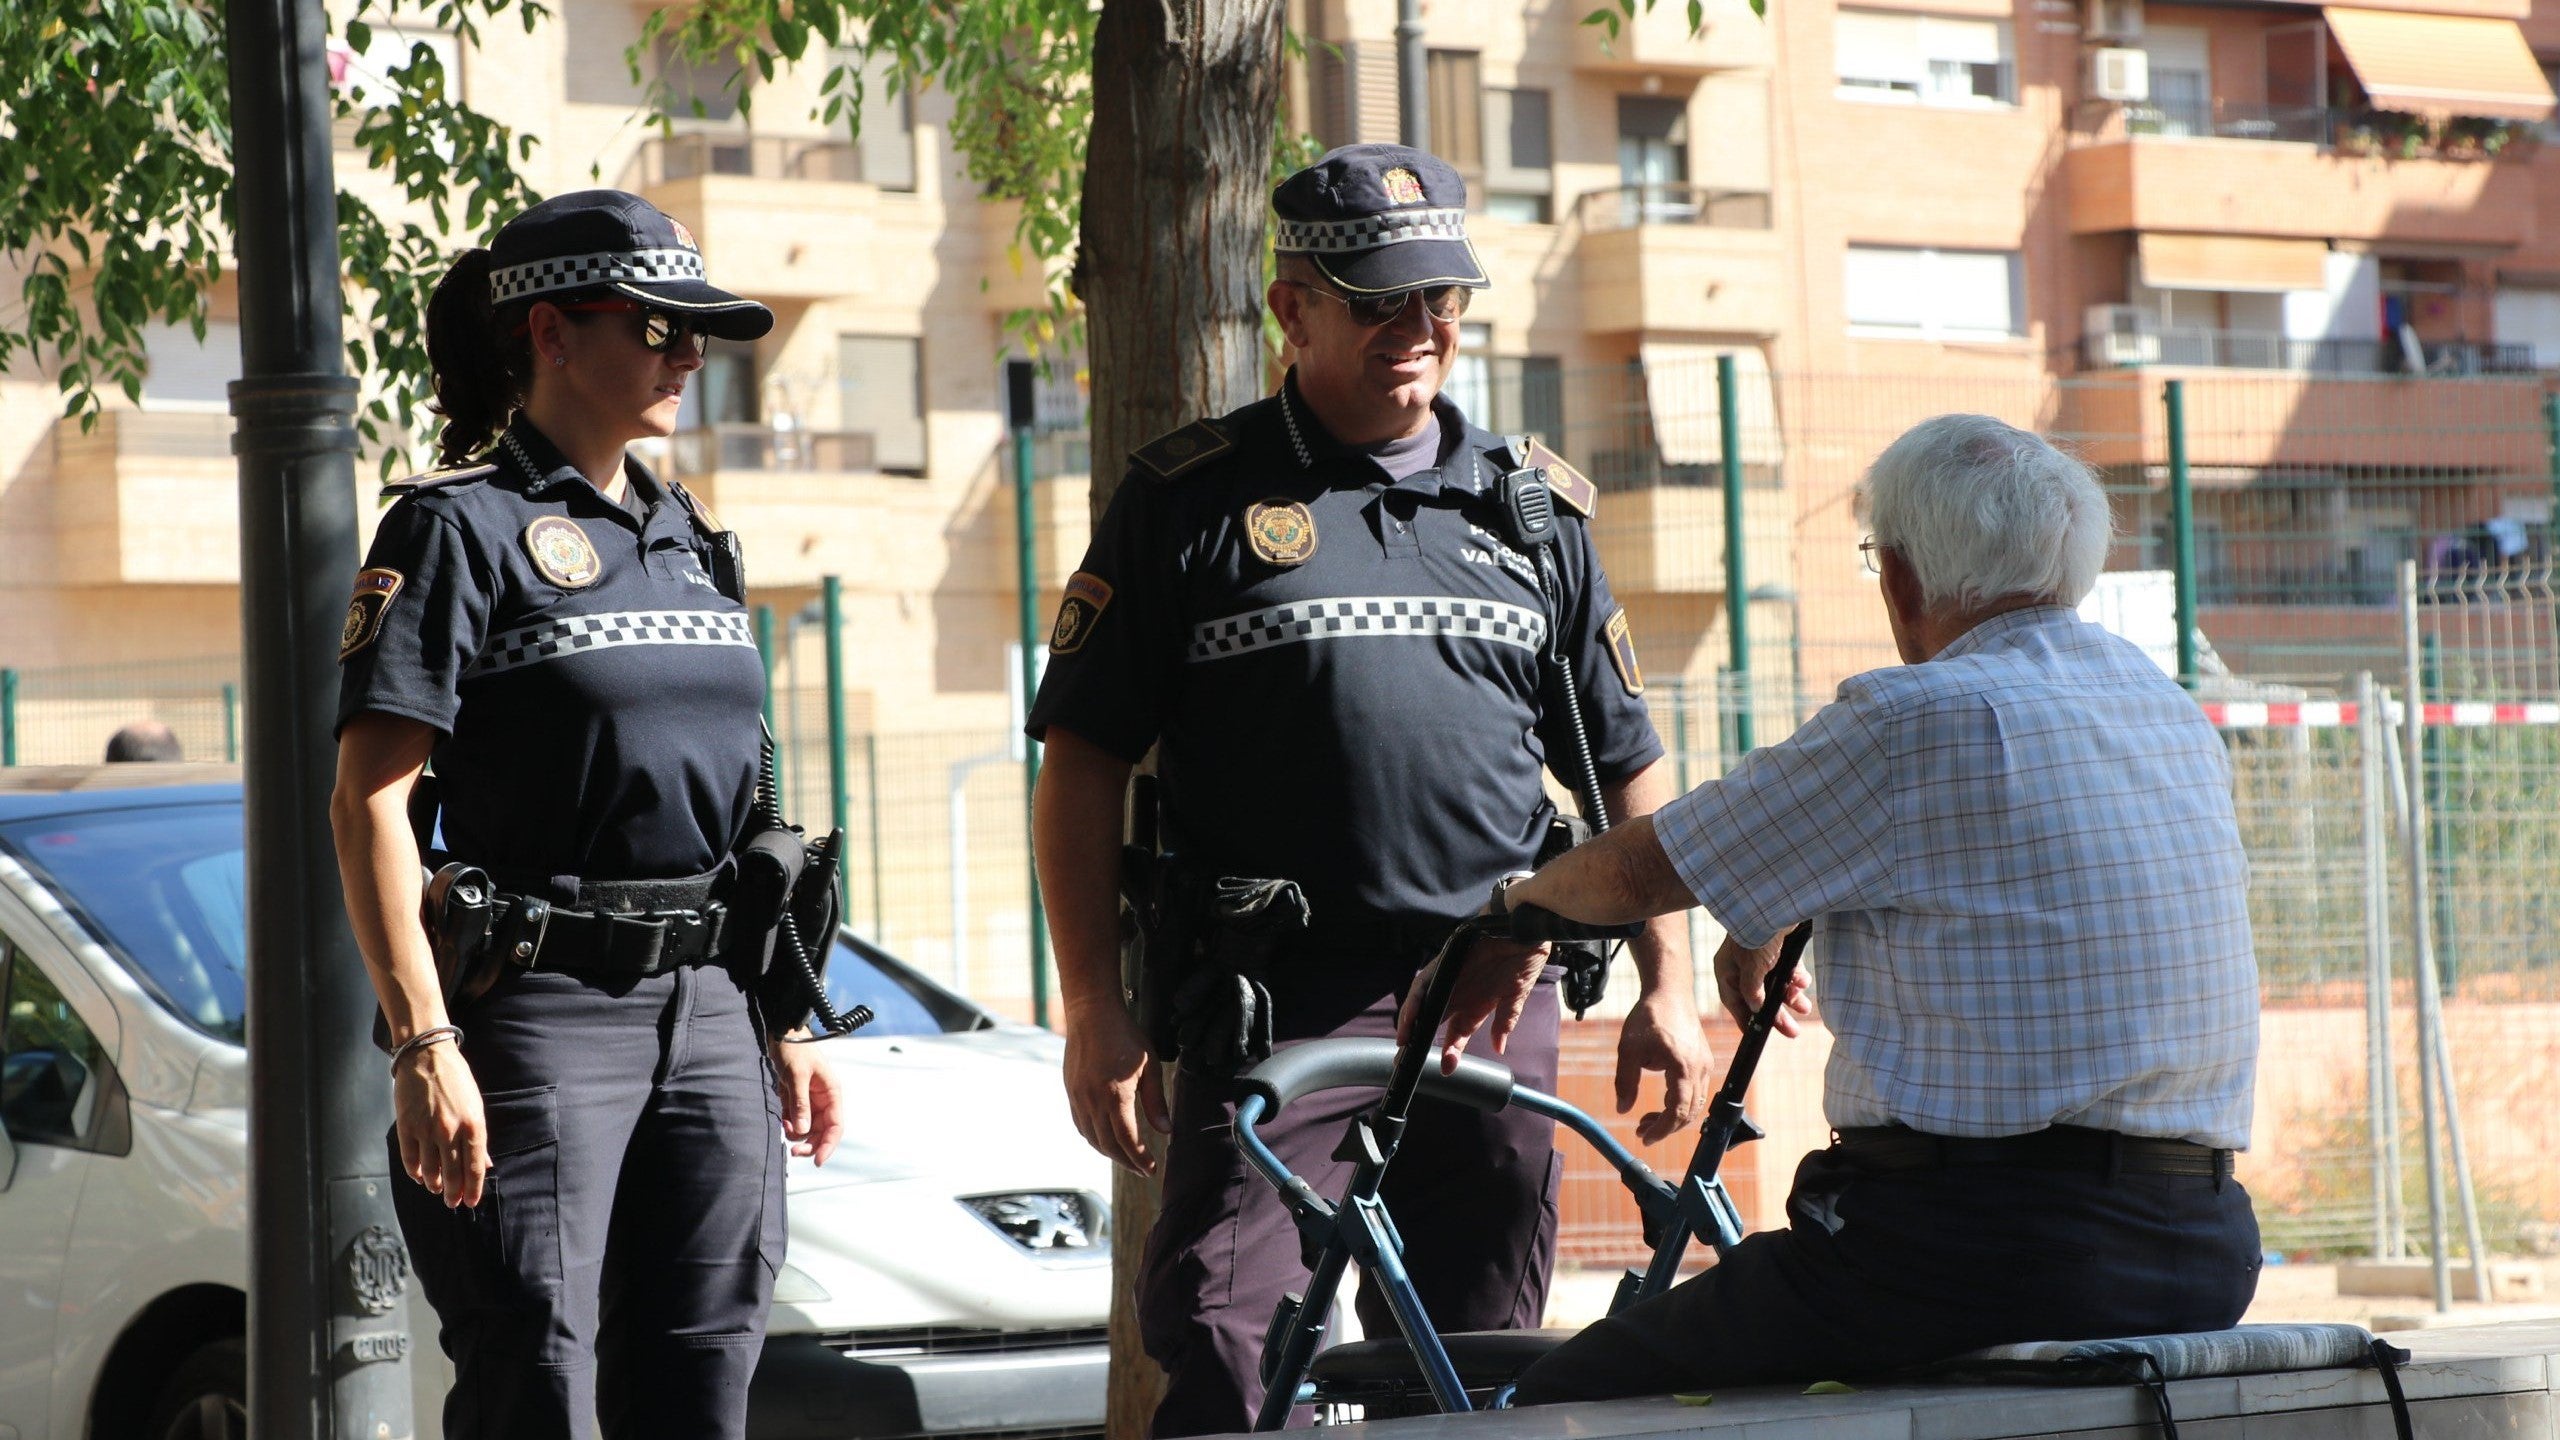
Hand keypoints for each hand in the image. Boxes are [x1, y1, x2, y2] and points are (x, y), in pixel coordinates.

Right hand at [393, 1041, 487, 1208]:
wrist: (427, 1057)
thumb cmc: (457, 1081)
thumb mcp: (476, 1106)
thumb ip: (478, 1138)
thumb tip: (485, 1165)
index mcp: (473, 1125)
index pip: (475, 1166)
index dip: (473, 1188)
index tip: (471, 1202)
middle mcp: (451, 1130)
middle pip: (453, 1172)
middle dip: (454, 1192)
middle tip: (453, 1203)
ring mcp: (427, 1129)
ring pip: (430, 1169)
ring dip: (435, 1184)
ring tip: (437, 1190)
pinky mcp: (407, 1126)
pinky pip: (410, 1158)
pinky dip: (415, 1172)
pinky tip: (419, 1177)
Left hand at [772, 1040, 843, 1166]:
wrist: (780, 1033)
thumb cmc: (794, 1050)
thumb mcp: (797, 1076)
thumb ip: (801, 1104)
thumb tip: (804, 1132)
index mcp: (831, 1092)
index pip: (835, 1126)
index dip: (828, 1145)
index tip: (817, 1161)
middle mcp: (823, 1099)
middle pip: (822, 1131)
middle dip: (810, 1144)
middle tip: (792, 1152)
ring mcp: (809, 1100)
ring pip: (807, 1128)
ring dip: (797, 1133)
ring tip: (784, 1125)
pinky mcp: (795, 1099)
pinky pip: (795, 1120)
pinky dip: (789, 1124)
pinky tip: (782, 1120)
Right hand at [1062, 1001, 1168, 1174]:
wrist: (1092, 1014)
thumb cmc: (1125, 1037)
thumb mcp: (1149, 1067)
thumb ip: (1156, 1102)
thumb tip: (1165, 1131)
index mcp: (1115, 1097)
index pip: (1127, 1140)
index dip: (1140, 1159)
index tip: (1152, 1170)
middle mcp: (1092, 1102)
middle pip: (1108, 1146)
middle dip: (1127, 1162)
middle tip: (1142, 1170)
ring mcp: (1078, 1098)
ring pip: (1092, 1138)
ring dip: (1110, 1153)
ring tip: (1127, 1158)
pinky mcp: (1071, 1092)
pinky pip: (1081, 1125)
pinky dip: (1094, 1138)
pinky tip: (1106, 1139)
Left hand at [1396, 935, 1551, 1076]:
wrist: (1526, 928)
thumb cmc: (1523, 958)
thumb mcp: (1515, 995)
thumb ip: (1505, 1021)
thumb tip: (1499, 1047)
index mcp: (1477, 1004)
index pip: (1458, 1032)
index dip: (1451, 1051)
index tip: (1446, 1069)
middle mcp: (1461, 993)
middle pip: (1435, 1022)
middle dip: (1420, 1042)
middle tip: (1405, 1064)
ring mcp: (1451, 978)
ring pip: (1425, 1005)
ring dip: (1412, 1025)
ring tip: (1404, 1046)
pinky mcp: (1445, 962)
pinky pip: (1424, 983)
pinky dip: (1415, 1001)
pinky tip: (1409, 1018)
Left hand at [1614, 986, 1714, 1144]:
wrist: (1669, 992)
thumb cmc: (1648, 1017)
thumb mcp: (1628, 1049)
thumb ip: (1625, 1082)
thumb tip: (1622, 1109)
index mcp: (1683, 1067)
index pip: (1679, 1111)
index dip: (1663, 1130)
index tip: (1645, 1137)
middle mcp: (1700, 1069)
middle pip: (1690, 1113)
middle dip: (1666, 1127)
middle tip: (1641, 1131)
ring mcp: (1705, 1065)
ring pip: (1695, 1104)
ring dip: (1674, 1117)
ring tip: (1647, 1120)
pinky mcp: (1704, 1062)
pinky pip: (1696, 1092)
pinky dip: (1681, 1103)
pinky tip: (1662, 1103)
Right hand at [1713, 933, 1813, 1034]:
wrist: (1778, 902)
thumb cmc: (1757, 935)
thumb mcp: (1752, 968)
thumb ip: (1753, 992)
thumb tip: (1757, 1011)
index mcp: (1728, 970)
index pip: (1736, 1003)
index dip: (1747, 1021)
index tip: (1758, 1037)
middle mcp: (1743, 966)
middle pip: (1760, 998)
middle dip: (1777, 1015)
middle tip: (1793, 1033)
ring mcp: (1762, 958)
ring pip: (1777, 986)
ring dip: (1791, 998)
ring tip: (1805, 1008)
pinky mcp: (1779, 950)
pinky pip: (1788, 972)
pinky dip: (1796, 979)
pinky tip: (1803, 980)